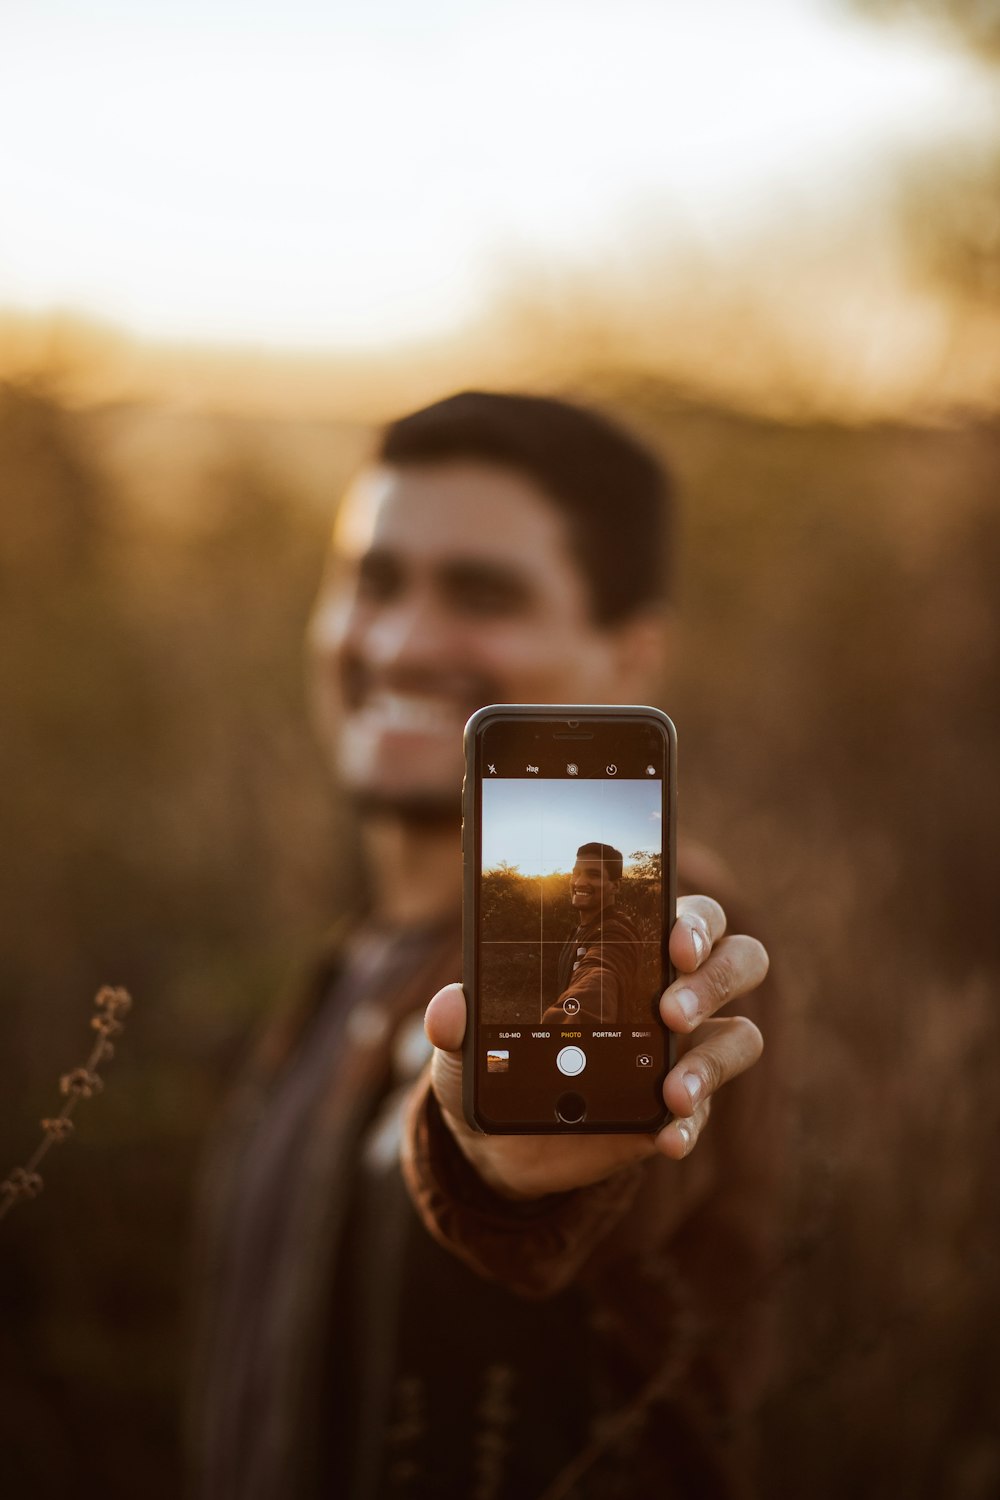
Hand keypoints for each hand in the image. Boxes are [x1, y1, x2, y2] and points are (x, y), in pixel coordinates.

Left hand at [423, 895, 766, 1199]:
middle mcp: (669, 991)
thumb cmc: (496, 1060)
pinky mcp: (676, 1108)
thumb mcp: (467, 1041)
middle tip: (670, 1011)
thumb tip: (451, 1009)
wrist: (500, 1141)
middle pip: (737, 960)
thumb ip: (460, 1020)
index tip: (673, 941)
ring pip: (740, 1036)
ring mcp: (681, 1052)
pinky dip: (691, 1124)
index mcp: (626, 951)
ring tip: (671, 1090)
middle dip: (715, 977)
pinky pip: (705, 1110)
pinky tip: (665, 1137)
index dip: (694, 921)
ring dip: (712, 1061)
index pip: (686, 915)